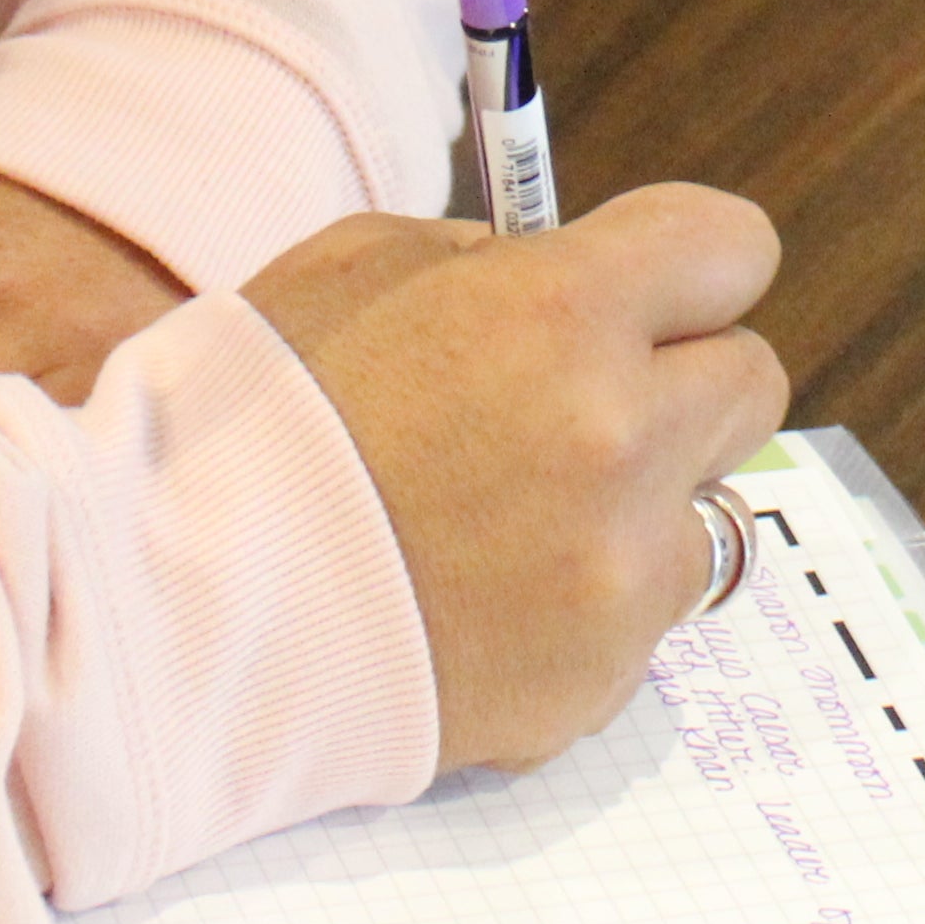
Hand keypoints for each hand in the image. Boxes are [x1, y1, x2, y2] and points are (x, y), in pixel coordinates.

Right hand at [248, 185, 788, 771]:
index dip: (689, 264)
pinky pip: (644, 617)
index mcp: (563, 310)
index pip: (732, 246)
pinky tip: (488, 596)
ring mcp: (620, 571)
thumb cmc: (251, 417)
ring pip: (711, 511)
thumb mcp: (361, 266)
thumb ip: (495, 261)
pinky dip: (589, 602)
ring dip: (644, 501)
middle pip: (752, 380)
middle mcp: (619, 436)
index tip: (651, 287)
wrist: (173, 612)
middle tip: (587, 401)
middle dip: (681, 378)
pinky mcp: (600, 677)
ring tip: (524, 515)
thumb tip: (572, 271)